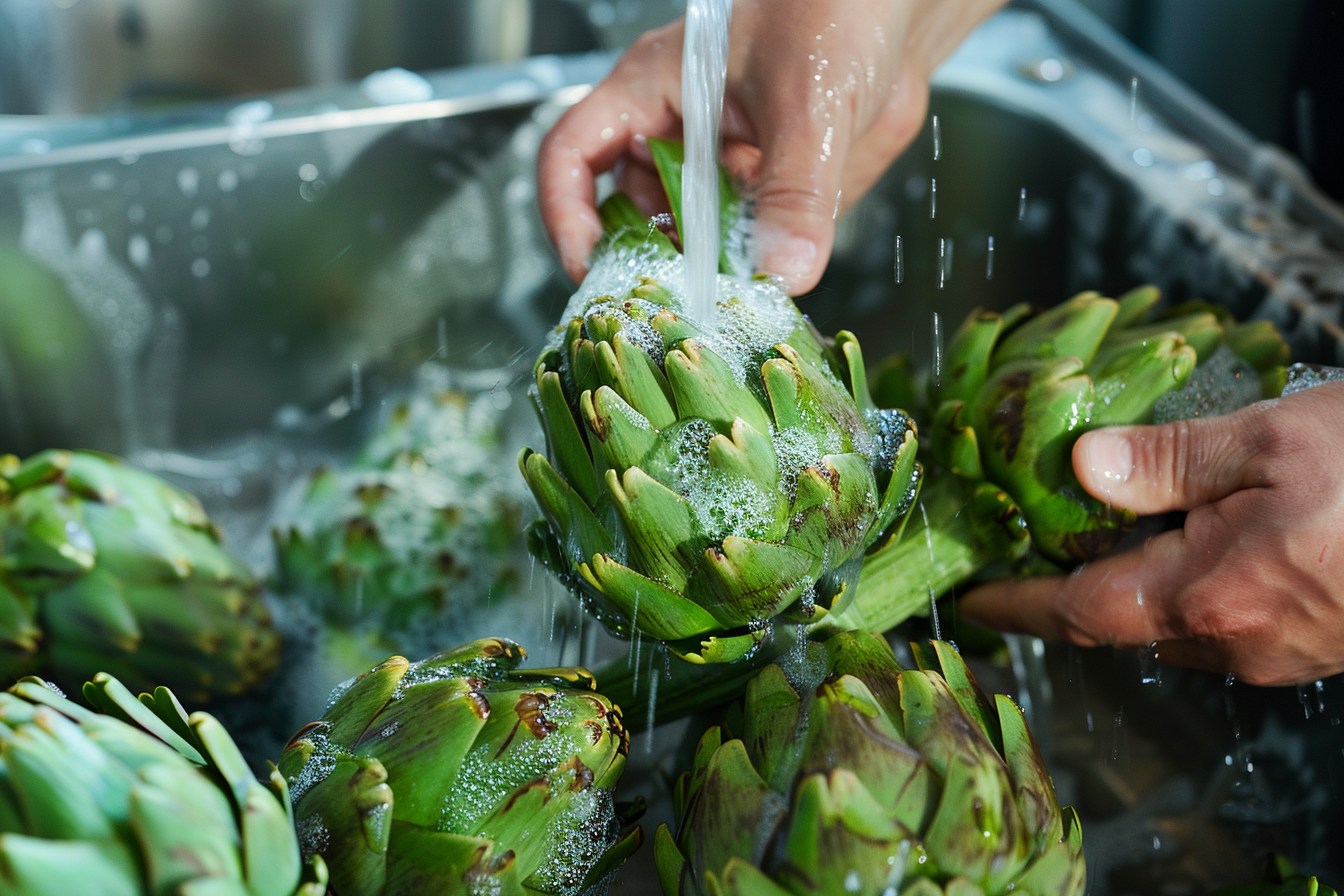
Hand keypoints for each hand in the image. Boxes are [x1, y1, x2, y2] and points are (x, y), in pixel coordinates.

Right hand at [538, 0, 1004, 293]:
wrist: (902, 10)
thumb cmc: (834, 8)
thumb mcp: (808, 101)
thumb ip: (796, 192)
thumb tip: (782, 273)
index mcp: (652, 91)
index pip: (572, 156)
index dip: (567, 216)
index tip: (592, 269)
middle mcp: (678, 134)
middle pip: (631, 214)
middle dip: (647, 264)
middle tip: (674, 308)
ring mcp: (723, 166)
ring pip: (693, 239)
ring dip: (708, 276)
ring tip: (732, 305)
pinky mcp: (769, 190)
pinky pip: (749, 244)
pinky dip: (756, 270)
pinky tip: (778, 285)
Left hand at [960, 383, 1343, 686]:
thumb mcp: (1269, 438)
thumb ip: (1167, 459)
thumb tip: (1080, 467)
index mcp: (1209, 594)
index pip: (1074, 612)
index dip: (1012, 604)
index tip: (967, 598)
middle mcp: (1238, 640)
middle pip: (1119, 620)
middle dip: (1068, 585)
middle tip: (1027, 538)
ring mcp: (1282, 651)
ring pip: (1173, 621)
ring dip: (1131, 580)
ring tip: (1102, 525)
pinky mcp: (1317, 643)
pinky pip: (1225, 619)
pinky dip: (1187, 582)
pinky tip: (1195, 533)